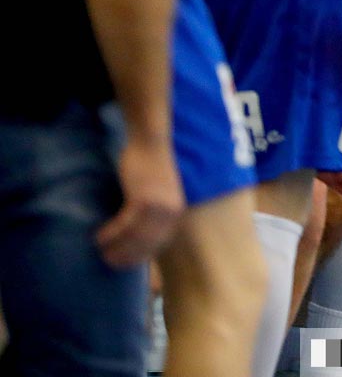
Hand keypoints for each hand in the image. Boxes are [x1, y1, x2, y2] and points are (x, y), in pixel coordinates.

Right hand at [94, 135, 183, 267]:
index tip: (125, 263)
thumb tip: (136, 237)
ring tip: (100, 250)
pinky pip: (124, 223)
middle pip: (146, 243)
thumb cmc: (151, 169)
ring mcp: (158, 207)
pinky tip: (99, 236)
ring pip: (134, 236)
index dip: (141, 256)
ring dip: (116, 246)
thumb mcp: (158, 195)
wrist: (151, 143)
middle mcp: (170, 212)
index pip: (159, 244)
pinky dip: (111, 232)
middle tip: (108, 262)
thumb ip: (152, 215)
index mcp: (176, 213)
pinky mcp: (143, 199)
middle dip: (126, 255)